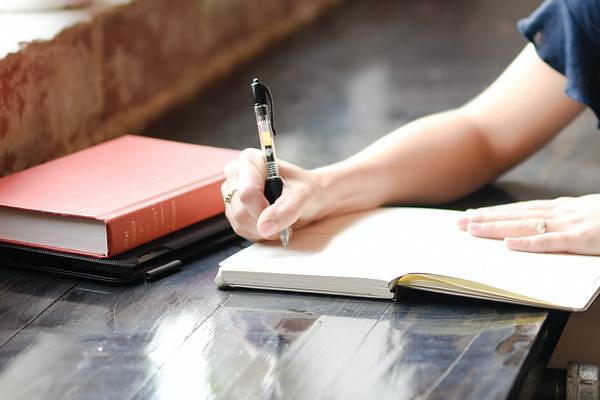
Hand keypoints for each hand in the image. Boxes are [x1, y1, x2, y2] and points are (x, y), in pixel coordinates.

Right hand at [221, 148, 324, 240]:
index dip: (262, 210)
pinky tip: (271, 223)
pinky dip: (259, 232)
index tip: (281, 215)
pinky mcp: (233, 209)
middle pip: (240, 210)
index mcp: (250, 160)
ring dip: (263, 229)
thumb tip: (265, 227)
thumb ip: (286, 209)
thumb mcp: (304, 195)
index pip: (247, 192)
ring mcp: (232, 192)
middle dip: (264, 222)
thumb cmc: (308, 189)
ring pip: (239, 222)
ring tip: (280, 220)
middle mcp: (236, 174)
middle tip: (284, 219)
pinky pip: (241, 229)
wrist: (311, 197)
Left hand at [457, 195, 599, 254]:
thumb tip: (546, 228)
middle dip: (484, 218)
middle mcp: (564, 212)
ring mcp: (573, 224)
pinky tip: (508, 245)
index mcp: (566, 208)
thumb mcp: (593, 217)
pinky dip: (529, 242)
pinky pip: (552, 242)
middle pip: (516, 214)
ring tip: (470, 230)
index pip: (522, 209)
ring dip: (496, 227)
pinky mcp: (584, 239)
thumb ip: (570, 222)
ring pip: (526, 225)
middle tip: (457, 223)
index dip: (496, 212)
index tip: (472, 215)